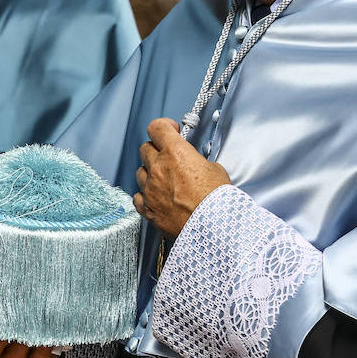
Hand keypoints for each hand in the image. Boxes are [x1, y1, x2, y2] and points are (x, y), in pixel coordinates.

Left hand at [133, 117, 230, 237]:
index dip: (164, 127)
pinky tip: (157, 197)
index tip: (170, 131)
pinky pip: (138, 196)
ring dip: (150, 173)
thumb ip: (198, 161)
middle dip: (157, 150)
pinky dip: (145, 195)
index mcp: (175, 153)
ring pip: (140, 172)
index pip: (157, 127)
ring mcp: (150, 189)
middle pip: (145, 148)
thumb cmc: (218, 202)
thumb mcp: (215, 170)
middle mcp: (158, 168)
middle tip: (169, 157)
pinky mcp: (147, 208)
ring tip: (165, 180)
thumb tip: (194, 163)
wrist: (214, 230)